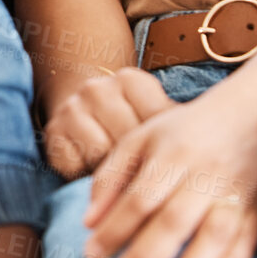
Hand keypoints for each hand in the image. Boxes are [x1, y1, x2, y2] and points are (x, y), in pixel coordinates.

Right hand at [43, 66, 176, 178]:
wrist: (81, 109)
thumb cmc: (129, 120)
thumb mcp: (153, 117)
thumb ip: (174, 130)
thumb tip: (204, 159)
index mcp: (131, 81)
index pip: (156, 123)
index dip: (164, 150)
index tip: (168, 162)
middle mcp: (97, 89)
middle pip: (128, 143)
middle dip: (139, 165)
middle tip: (144, 174)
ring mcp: (72, 108)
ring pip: (102, 157)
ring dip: (112, 172)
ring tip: (118, 172)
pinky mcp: (52, 132)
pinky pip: (76, 167)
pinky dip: (86, 176)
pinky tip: (93, 169)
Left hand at [82, 90, 256, 257]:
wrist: (251, 115)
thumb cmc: (184, 132)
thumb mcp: (141, 139)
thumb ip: (112, 177)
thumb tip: (89, 223)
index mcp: (171, 154)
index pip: (138, 198)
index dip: (114, 228)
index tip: (91, 257)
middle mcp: (204, 175)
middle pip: (172, 221)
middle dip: (144, 257)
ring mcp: (235, 193)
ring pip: (213, 234)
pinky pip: (248, 239)